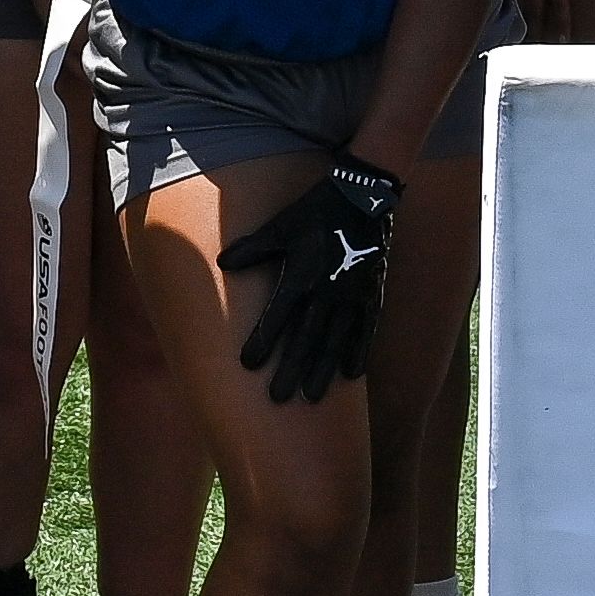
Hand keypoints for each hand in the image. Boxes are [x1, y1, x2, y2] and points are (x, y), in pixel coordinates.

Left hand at [220, 157, 402, 405]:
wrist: (363, 197)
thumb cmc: (315, 212)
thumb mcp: (281, 226)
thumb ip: (254, 248)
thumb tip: (223, 263)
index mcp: (301, 274)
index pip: (278, 315)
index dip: (263, 340)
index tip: (248, 365)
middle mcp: (327, 290)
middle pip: (306, 337)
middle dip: (291, 369)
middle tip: (278, 398)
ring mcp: (352, 295)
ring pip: (336, 340)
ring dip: (323, 370)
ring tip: (312, 397)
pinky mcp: (371, 294)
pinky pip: (366, 329)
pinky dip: (358, 352)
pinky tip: (351, 375)